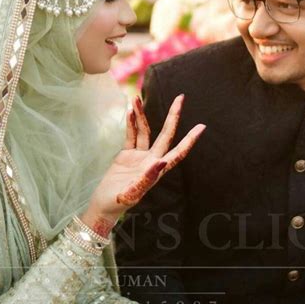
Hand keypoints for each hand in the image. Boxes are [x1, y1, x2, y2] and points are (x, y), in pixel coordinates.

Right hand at [81, 95, 204, 234]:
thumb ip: (146, 179)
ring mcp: (139, 157)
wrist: (102, 206)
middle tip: (181, 97)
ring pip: (145, 131)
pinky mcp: (126, 155)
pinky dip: (131, 124)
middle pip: (166, 134)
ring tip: (136, 99)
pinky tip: (130, 110)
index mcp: (157, 171)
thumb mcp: (131, 193)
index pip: (178, 152)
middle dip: (172, 116)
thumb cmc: (117, 204)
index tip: (202, 126)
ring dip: (141, 116)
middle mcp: (151, 161)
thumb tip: (161, 163)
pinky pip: (131, 136)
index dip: (190, 140)